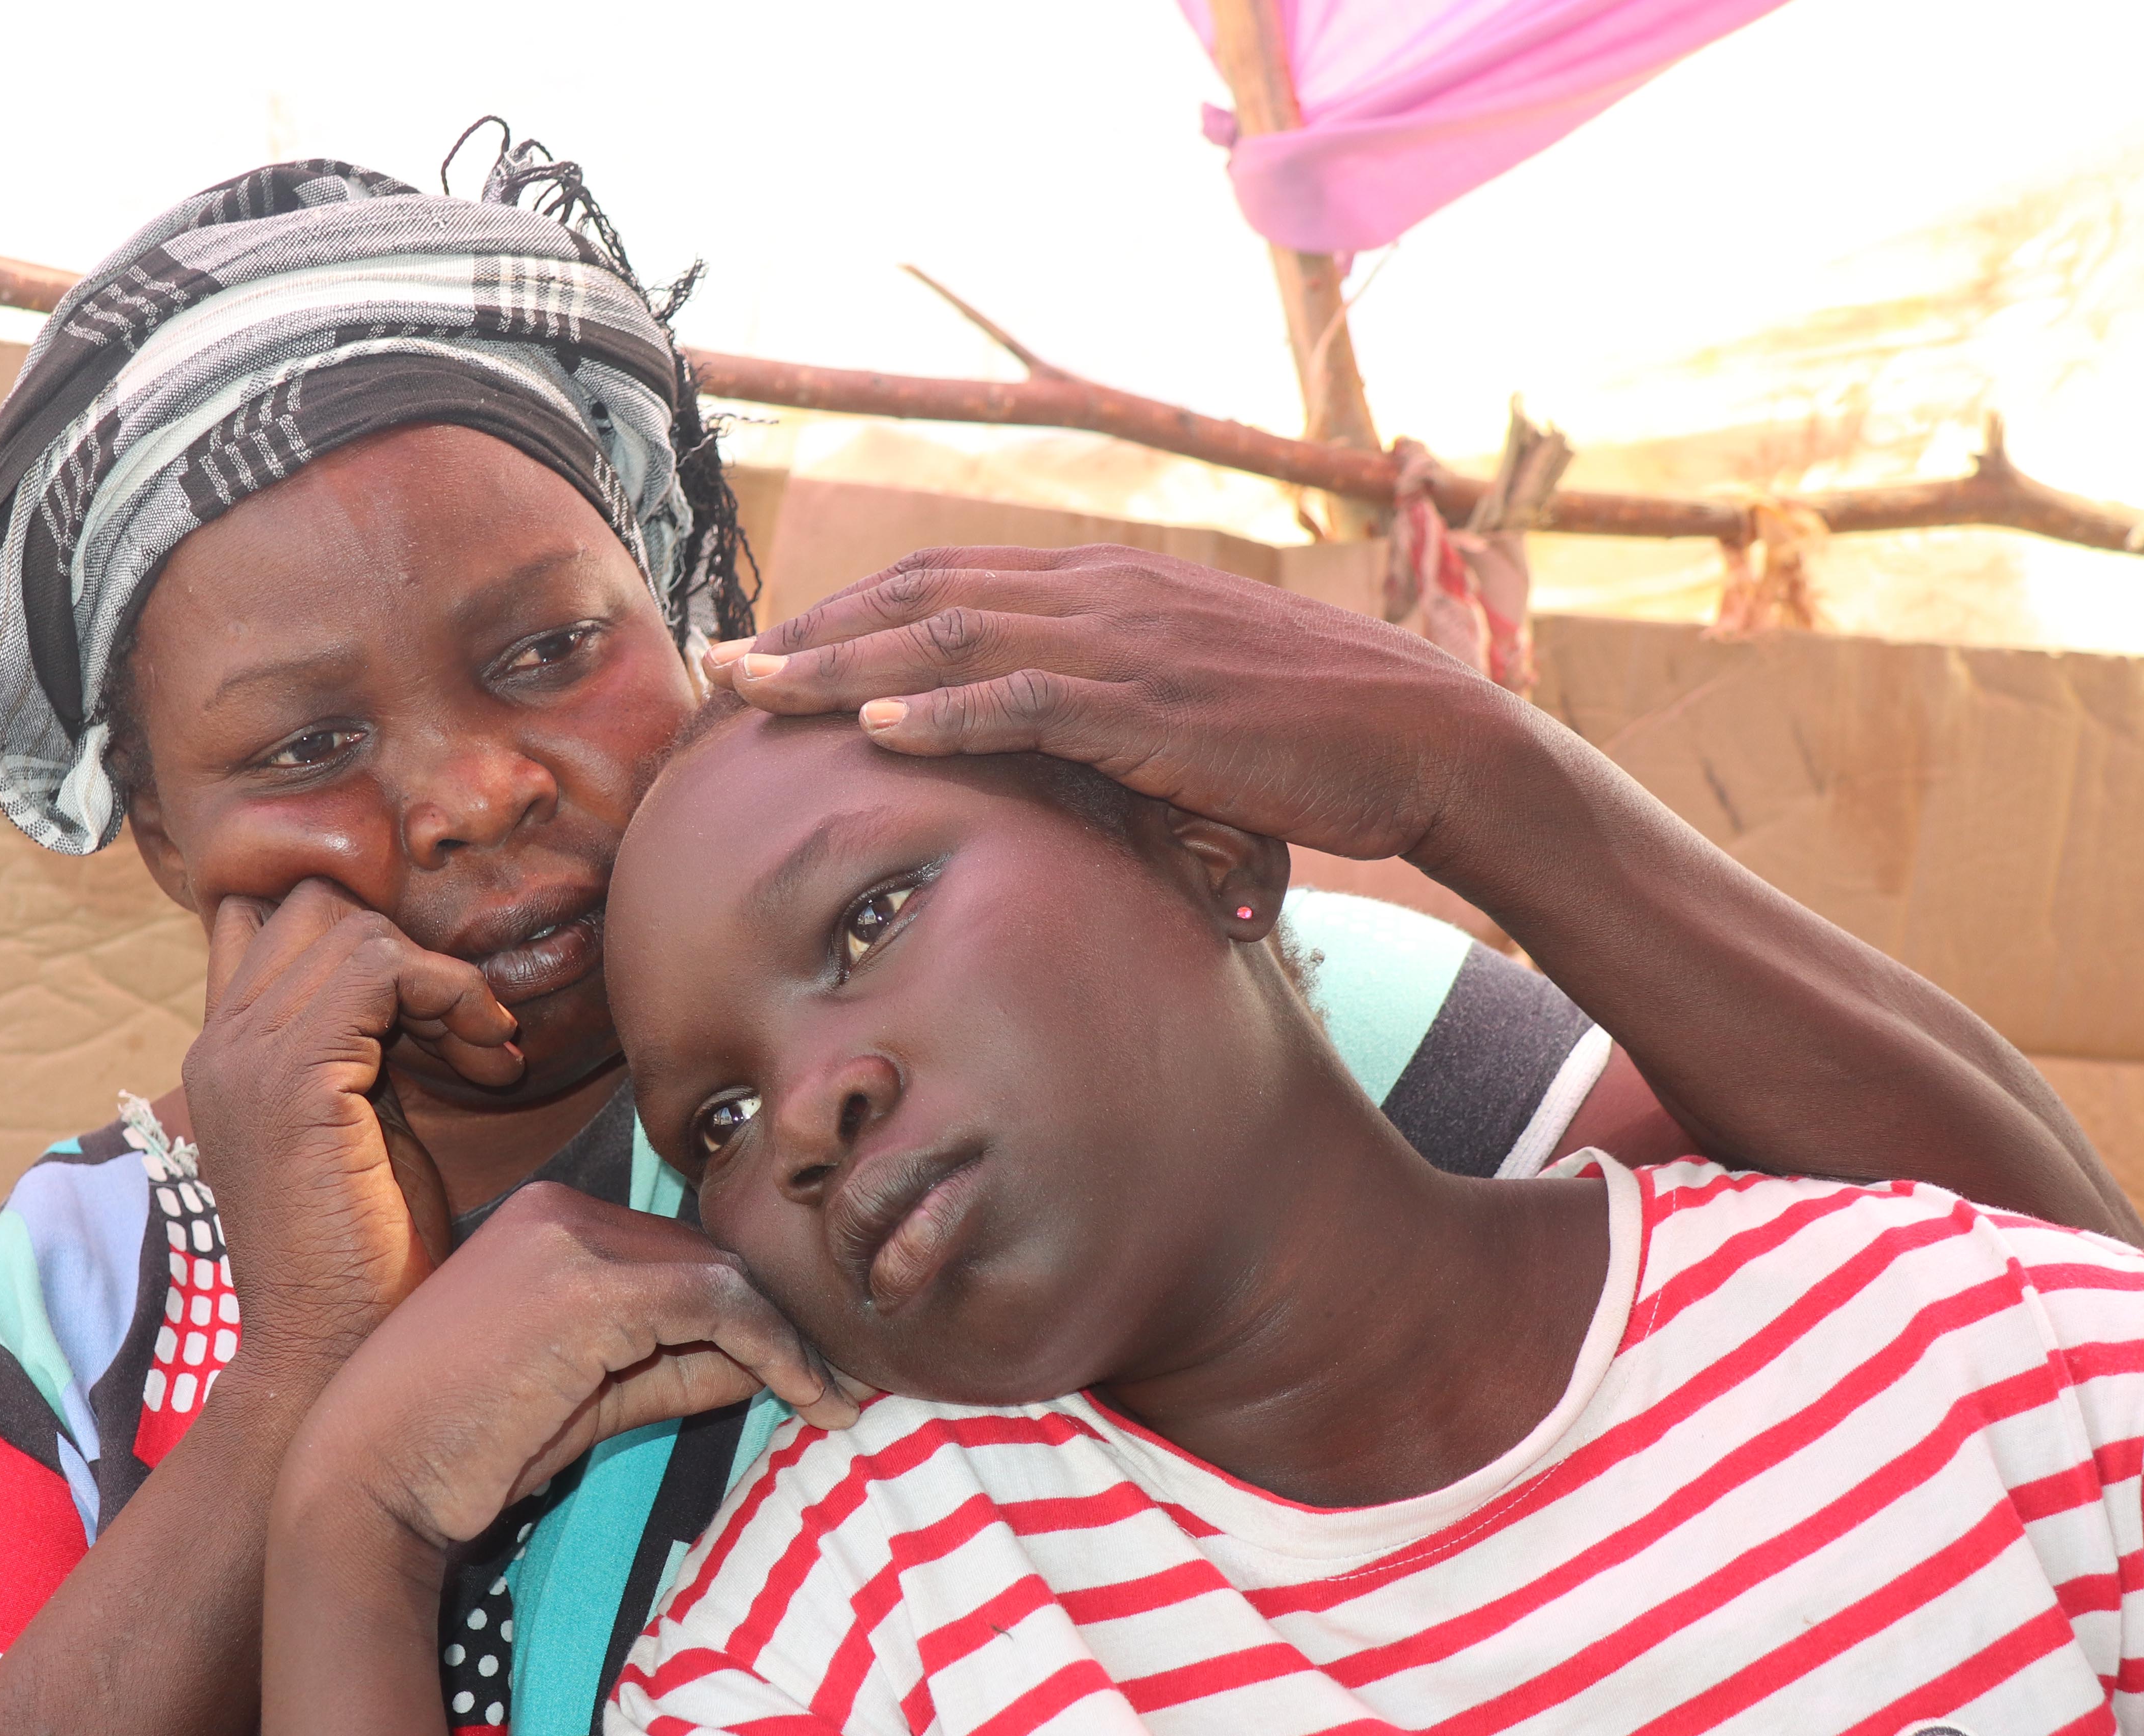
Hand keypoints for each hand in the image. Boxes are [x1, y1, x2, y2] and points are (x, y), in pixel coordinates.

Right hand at [179, 881, 521, 1385]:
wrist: (332, 1355)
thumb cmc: (365, 1258)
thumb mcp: (363, 1128)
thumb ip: (366, 1050)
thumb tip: (416, 984)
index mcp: (228, 1054)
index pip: (277, 921)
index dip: (370, 944)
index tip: (437, 1014)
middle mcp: (221, 1043)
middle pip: (316, 906)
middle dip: (411, 950)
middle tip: (470, 1034)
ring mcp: (246, 1056)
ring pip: (355, 930)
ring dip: (445, 982)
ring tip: (486, 1055)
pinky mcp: (292, 1078)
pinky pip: (381, 969)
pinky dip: (451, 995)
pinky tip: (487, 1059)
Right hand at [285, 1183, 855, 1551]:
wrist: (365, 1480)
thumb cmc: (460, 1447)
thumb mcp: (586, 1395)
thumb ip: (673, 1365)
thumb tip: (769, 1364)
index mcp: (545, 1221)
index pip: (675, 1254)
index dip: (746, 1309)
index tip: (805, 1364)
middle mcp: (558, 1210)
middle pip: (706, 1256)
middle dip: (778, 1322)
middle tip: (839, 1384)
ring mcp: (570, 1241)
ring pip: (723, 1273)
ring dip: (790, 1339)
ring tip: (835, 1399)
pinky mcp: (590, 1289)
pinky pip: (718, 1304)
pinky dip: (777, 1348)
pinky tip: (810, 1395)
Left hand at [708, 544, 1525, 865]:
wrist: (1426, 737)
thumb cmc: (1310, 734)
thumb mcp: (1189, 702)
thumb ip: (1112, 705)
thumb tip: (1049, 743)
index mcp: (1105, 588)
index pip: (946, 584)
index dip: (847, 612)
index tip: (769, 646)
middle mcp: (1101, 596)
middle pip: (922, 599)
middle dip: (810, 630)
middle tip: (718, 664)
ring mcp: (1127, 646)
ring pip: (952, 640)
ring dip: (842, 665)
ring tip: (754, 689)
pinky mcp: (1155, 710)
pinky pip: (1030, 705)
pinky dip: (947, 714)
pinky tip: (877, 730)